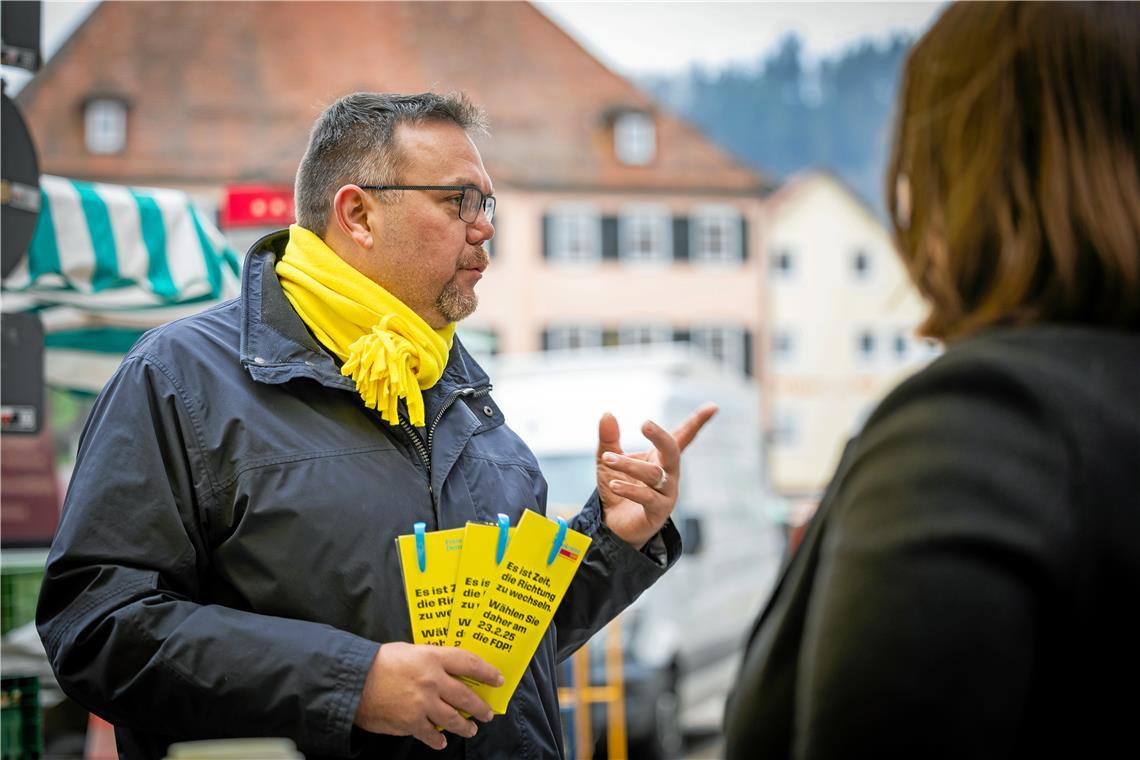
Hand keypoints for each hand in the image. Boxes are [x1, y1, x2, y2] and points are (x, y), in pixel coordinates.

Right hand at [354, 642, 503, 749]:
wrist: (354, 681)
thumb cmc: (380, 661)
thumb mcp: (410, 650)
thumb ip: (430, 659)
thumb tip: (448, 669)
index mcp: (433, 658)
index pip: (469, 663)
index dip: (487, 672)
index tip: (498, 679)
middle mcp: (433, 681)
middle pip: (466, 697)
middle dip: (480, 708)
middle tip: (487, 714)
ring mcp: (423, 704)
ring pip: (453, 719)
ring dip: (464, 726)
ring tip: (470, 729)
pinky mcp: (411, 722)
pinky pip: (431, 735)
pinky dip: (438, 740)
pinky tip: (441, 742)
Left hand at [596, 403, 717, 548]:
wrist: (613, 525)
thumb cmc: (617, 488)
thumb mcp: (608, 460)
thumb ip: (609, 439)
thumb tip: (608, 414)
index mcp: (661, 457)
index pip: (683, 436)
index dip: (697, 422)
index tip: (714, 407)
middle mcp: (669, 473)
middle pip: (672, 450)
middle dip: (660, 436)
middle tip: (644, 423)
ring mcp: (667, 493)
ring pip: (653, 473)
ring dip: (628, 465)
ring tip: (608, 459)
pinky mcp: (658, 511)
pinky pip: (646, 496)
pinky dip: (629, 489)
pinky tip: (614, 484)